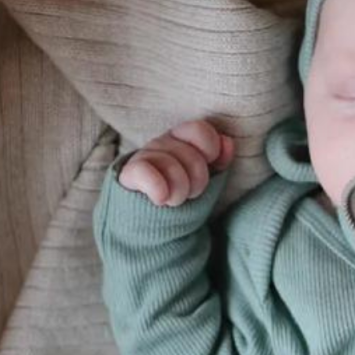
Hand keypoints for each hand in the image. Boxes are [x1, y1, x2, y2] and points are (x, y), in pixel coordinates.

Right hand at [117, 119, 235, 205]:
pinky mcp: (128, 174)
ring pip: (170, 166)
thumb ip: (219, 159)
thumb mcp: (203, 177)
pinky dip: (157, 187)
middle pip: (191, 156)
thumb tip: (227, 141)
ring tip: (175, 201)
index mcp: (181, 139)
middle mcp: (162, 143)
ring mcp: (144, 157)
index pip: (200, 130)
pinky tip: (161, 199)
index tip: (210, 167)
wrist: (151, 224)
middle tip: (190, 194)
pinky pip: (143, 171)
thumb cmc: (180, 195)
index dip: (210, 150)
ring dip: (179, 191)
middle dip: (198, 181)